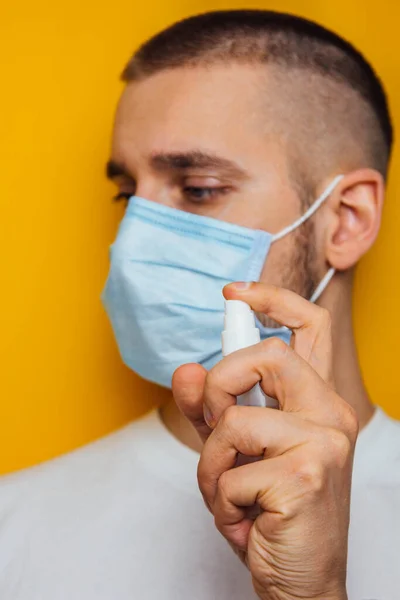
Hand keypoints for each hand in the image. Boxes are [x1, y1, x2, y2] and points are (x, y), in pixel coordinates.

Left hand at [173, 283, 357, 599]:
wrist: (301, 578)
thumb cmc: (271, 509)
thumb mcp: (232, 452)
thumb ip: (207, 409)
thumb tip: (186, 370)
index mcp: (317, 399)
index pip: (310, 326)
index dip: (273, 298)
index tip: (234, 293)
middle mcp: (331, 412)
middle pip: (267, 353)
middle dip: (220, 383)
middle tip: (213, 421)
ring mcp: (324, 441)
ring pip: (234, 419)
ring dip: (212, 463)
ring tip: (229, 492)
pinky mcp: (306, 475)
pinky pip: (230, 470)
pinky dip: (220, 498)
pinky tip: (244, 518)